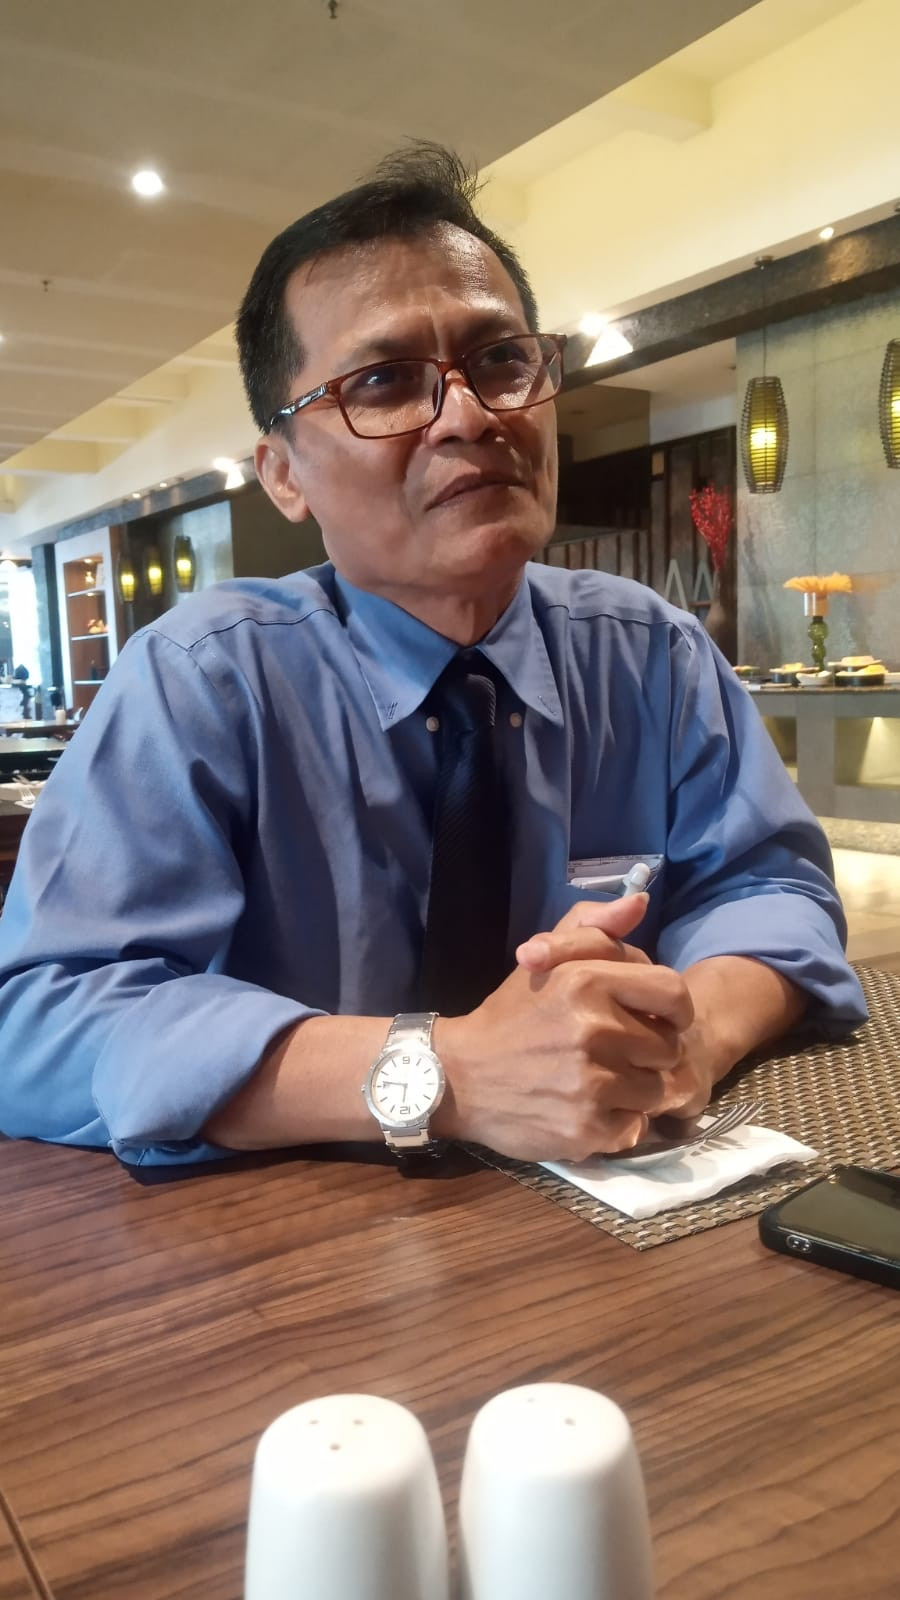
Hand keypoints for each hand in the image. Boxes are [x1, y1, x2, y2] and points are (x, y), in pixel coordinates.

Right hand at [518, 892, 714, 1121]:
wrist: (458, 1078)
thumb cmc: (510, 1016)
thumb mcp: (546, 960)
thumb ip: (595, 927)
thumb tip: (640, 901)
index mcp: (587, 981)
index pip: (674, 994)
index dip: (675, 1010)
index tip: (658, 1020)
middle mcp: (594, 1031)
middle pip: (668, 1048)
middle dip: (647, 1051)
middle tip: (614, 1053)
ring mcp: (592, 1084)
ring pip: (656, 1091)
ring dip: (634, 1090)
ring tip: (598, 1081)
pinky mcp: (587, 1129)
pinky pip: (636, 1128)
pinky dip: (618, 1124)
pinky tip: (588, 1110)